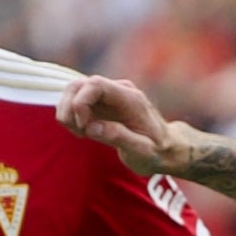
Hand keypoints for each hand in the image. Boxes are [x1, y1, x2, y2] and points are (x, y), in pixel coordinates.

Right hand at [59, 75, 175, 172]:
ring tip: (82, 134)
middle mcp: (118, 91)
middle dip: (70, 109)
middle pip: (78, 85)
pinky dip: (72, 117)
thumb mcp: (142, 151)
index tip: (84, 127)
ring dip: (68, 113)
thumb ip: (118, 137)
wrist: (167, 148)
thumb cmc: (157, 151)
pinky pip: (76, 101)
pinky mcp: (101, 104)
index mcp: (130, 98)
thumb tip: (90, 127)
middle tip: (80, 133)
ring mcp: (108, 95)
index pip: (95, 84)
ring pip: (73, 91)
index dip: (80, 102)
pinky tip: (84, 132)